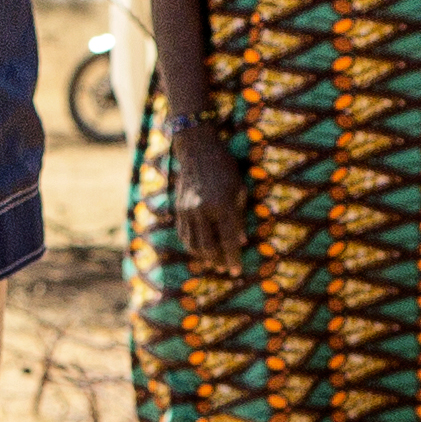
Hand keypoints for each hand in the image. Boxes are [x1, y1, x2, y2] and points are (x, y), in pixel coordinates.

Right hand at [169, 123, 251, 276]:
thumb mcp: (240, 188)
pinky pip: (183, 235)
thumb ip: (240, 216)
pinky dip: (191, 245)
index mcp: (223, 205)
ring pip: (193, 244)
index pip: (229, 241)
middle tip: (225, 268)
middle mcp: (203, 210)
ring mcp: (188, 210)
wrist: (197, 149)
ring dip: (203, 257)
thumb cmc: (225, 167)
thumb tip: (241, 241)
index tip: (237, 272)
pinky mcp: (179, 209)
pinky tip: (200, 249)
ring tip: (213, 261)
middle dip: (217, 262)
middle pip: (208, 248)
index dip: (233, 259)